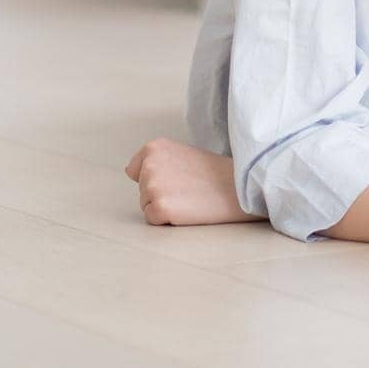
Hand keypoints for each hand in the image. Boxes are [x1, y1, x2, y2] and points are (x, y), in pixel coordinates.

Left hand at [124, 138, 263, 225]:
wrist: (239, 187)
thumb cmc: (214, 173)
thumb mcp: (180, 153)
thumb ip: (156, 160)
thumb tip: (130, 172)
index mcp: (154, 147)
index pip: (135, 171)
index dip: (158, 179)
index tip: (179, 177)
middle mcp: (149, 164)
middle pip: (141, 191)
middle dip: (161, 194)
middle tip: (188, 188)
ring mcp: (153, 186)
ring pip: (147, 206)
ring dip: (165, 207)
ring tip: (189, 198)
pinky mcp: (159, 207)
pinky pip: (153, 220)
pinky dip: (168, 220)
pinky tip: (187, 209)